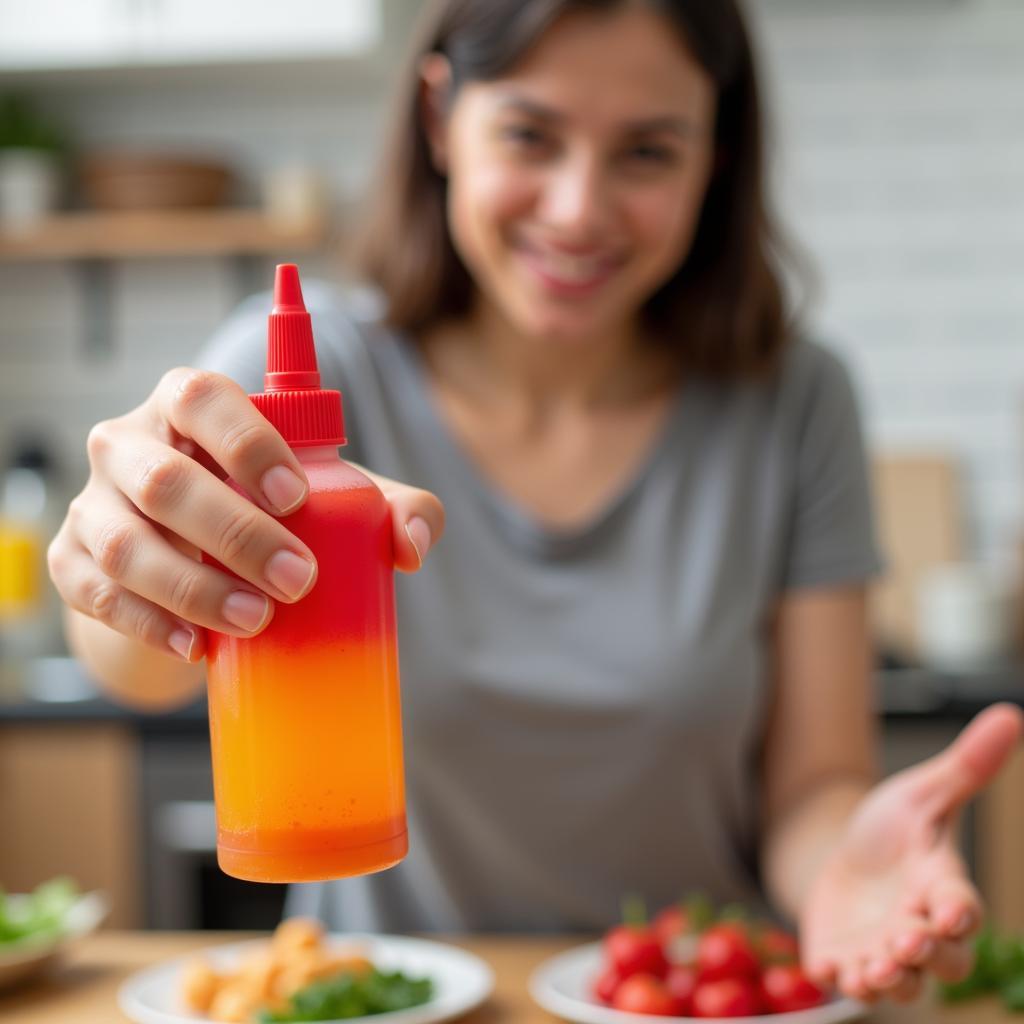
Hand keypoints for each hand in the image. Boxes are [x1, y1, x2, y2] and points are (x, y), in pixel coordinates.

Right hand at [48, 368, 443, 662]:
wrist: (201, 560)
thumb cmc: (275, 512)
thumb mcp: (337, 499)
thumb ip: (391, 506)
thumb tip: (413, 544)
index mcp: (190, 406)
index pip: (203, 397)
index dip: (246, 442)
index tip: (296, 497)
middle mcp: (130, 443)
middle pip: (165, 480)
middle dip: (235, 535)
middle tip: (299, 580)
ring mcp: (94, 502)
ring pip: (124, 543)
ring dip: (192, 588)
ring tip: (256, 621)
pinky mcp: (73, 560)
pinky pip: (94, 593)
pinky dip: (146, 623)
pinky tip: (195, 646)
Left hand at [800, 702, 1023, 1002]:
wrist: (843, 855)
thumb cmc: (895, 831)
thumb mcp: (922, 793)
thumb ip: (965, 767)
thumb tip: (1008, 714)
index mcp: (942, 890)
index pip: (962, 909)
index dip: (958, 914)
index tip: (949, 912)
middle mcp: (920, 930)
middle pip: (942, 961)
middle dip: (927, 955)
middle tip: (906, 942)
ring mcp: (883, 952)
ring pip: (899, 984)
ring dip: (888, 980)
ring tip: (871, 971)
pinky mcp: (844, 959)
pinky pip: (845, 980)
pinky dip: (838, 979)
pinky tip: (826, 968)